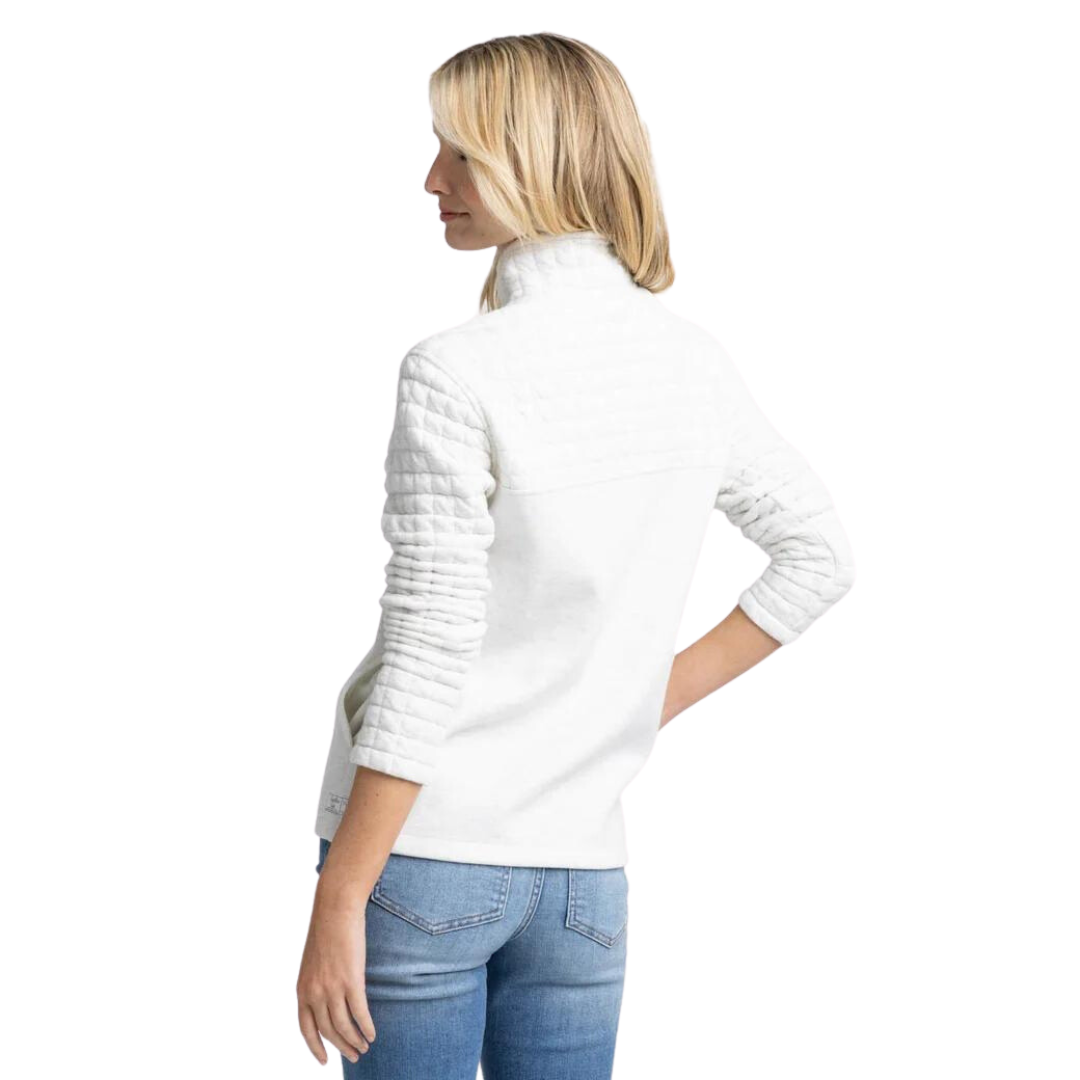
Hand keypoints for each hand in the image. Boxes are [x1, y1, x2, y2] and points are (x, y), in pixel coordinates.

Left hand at [296, 893, 376, 1065]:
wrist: (335, 908)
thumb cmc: (327, 930)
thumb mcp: (313, 962)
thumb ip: (316, 983)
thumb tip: (326, 999)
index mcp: (302, 989)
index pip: (306, 1029)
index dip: (315, 1047)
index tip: (324, 1061)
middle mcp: (314, 993)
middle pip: (329, 1031)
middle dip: (342, 1047)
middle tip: (355, 1055)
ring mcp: (332, 988)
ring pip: (344, 1026)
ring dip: (355, 1041)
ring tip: (365, 1047)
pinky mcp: (351, 980)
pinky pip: (360, 1013)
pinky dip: (367, 1027)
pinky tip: (373, 1033)